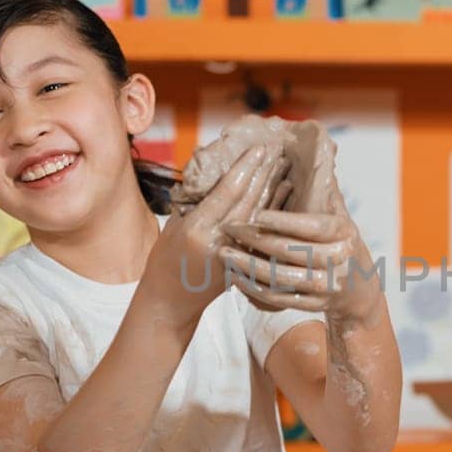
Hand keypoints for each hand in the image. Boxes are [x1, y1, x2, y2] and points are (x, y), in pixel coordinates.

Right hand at [143, 145, 287, 327]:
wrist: (171, 302)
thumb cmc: (166, 259)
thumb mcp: (174, 226)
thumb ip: (195, 202)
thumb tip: (219, 172)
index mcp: (197, 229)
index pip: (228, 191)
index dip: (246, 168)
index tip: (259, 149)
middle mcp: (220, 242)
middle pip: (249, 200)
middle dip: (264, 172)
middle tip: (278, 150)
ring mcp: (236, 255)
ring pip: (260, 216)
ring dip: (274, 189)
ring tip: (285, 166)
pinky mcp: (245, 265)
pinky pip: (264, 232)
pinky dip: (275, 211)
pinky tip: (285, 194)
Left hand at [218, 188, 384, 322]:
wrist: (361, 290)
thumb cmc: (342, 244)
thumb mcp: (341, 217)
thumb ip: (324, 193)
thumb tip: (316, 153)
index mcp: (345, 233)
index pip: (312, 226)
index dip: (284, 221)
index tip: (256, 214)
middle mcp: (339, 260)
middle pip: (292, 251)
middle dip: (256, 240)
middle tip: (229, 229)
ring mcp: (328, 286)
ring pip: (282, 277)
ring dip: (250, 266)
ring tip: (225, 253)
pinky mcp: (315, 304)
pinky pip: (281, 298)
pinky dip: (256, 288)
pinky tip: (236, 277)